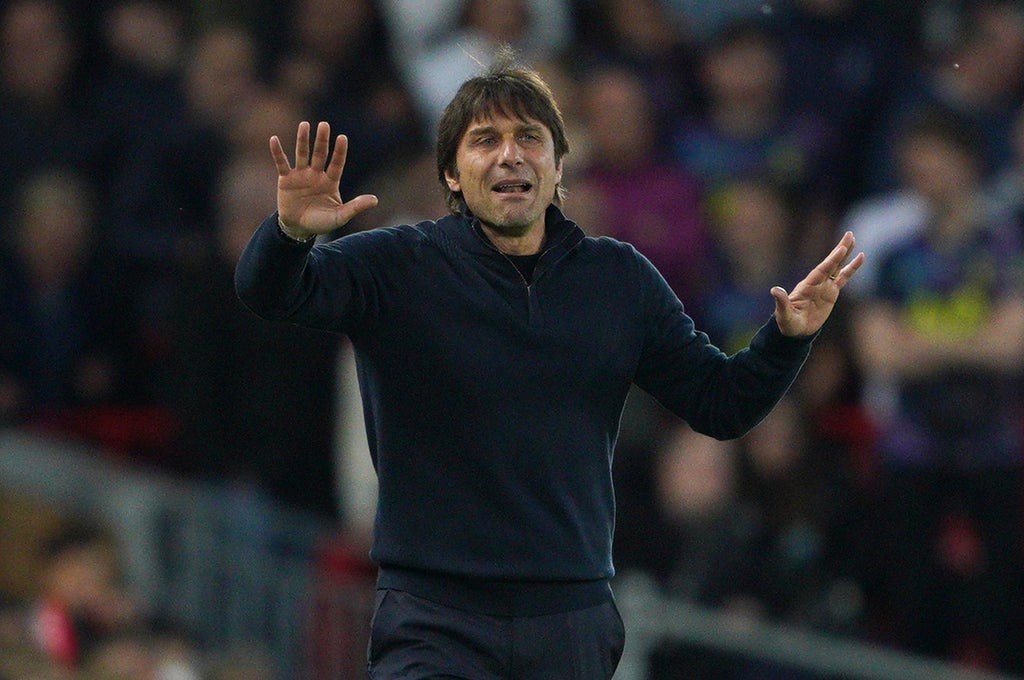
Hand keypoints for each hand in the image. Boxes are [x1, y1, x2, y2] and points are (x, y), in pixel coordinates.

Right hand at [270, 120, 377, 239]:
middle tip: (324, 125)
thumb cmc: (322, 222)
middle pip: (320, 154)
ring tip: (304, 125)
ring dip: (303, 140)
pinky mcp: (286, 179)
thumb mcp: (340, 216)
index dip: (339, 151)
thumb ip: (355, 207)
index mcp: (330, 181)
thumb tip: (375, 200)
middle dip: (322, 140)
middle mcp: (316, 174)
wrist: (299, 228)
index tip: (342, 137)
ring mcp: (301, 175)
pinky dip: (277, 152)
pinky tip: (274, 139)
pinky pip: (281, 163)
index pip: (337, 163)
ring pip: (302, 154)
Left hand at [770, 231, 863, 336]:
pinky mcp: (832, 292)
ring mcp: (825, 286)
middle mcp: (817, 282)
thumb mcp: (784, 313)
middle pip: (831, 263)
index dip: (832, 260)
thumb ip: (781, 302)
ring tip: (853, 239)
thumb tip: (774, 290)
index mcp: (807, 286)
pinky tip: (860, 258)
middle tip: (849, 234)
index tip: (841, 249)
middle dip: (840, 250)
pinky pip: (843, 278)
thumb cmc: (787, 322)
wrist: (795, 331)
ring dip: (846, 254)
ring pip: (838, 267)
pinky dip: (851, 268)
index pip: (822, 270)